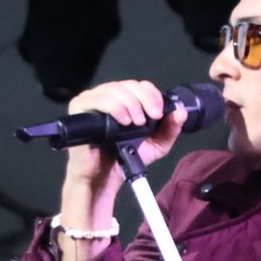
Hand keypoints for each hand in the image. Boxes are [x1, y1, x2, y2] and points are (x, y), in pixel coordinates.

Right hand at [61, 79, 189, 198]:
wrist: (105, 176)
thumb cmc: (125, 157)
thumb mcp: (155, 145)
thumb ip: (169, 130)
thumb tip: (181, 112)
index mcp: (124, 99)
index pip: (139, 85)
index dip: (151, 95)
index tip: (159, 112)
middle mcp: (107, 95)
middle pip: (128, 84)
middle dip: (144, 99)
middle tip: (151, 117)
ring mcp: (91, 99)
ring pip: (113, 89)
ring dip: (130, 104)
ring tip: (136, 123)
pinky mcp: (79, 108)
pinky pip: (96, 99)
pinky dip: (113, 106)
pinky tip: (123, 121)